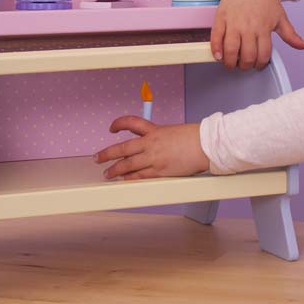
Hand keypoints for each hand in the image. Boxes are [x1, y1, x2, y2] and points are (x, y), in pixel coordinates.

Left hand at [93, 116, 208, 179]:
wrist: (205, 145)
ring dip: (115, 169)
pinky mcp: (160, 170)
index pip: (131, 123)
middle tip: (98, 157)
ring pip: (128, 164)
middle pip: (123, 148)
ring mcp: (154, 158)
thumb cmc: (195, 138)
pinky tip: (124, 179)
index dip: (119, 124)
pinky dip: (130, 178)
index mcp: (155, 130)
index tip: (112, 128)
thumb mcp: (173, 132)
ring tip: (107, 173)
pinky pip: (140, 175)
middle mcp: (151, 143)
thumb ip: (160, 139)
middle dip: (108, 153)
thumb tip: (152, 147)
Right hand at [211, 0, 303, 69]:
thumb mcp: (280, 17)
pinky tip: (218, 56)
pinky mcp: (221, 18)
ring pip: (230, 49)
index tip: (257, 65)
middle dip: (245, 65)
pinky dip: (215, 49)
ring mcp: (233, 23)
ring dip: (230, 62)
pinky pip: (216, 37)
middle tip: (244, 65)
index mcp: (264, 28)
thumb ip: (291, 35)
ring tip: (231, 63)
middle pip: (246, 55)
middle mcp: (248, 27)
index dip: (260, 64)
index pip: (263, 54)